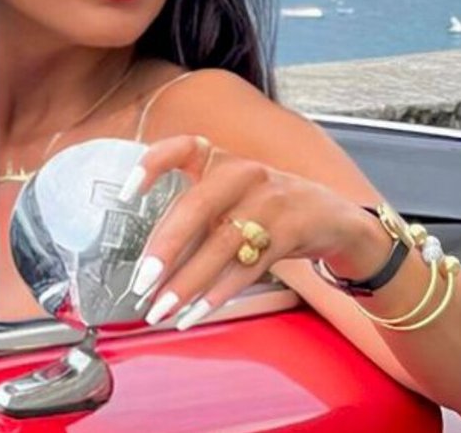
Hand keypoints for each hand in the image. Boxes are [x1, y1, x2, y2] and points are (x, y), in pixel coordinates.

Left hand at [119, 135, 385, 329]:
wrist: (332, 218)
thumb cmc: (268, 208)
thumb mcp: (233, 195)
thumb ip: (194, 215)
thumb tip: (147, 264)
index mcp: (222, 161)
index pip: (181, 147)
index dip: (152, 165)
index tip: (128, 194)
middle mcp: (245, 173)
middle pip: (197, 206)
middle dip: (166, 248)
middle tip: (140, 283)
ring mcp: (271, 200)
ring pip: (221, 244)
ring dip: (188, 282)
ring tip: (161, 310)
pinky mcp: (291, 230)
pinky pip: (248, 266)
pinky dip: (218, 293)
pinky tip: (196, 313)